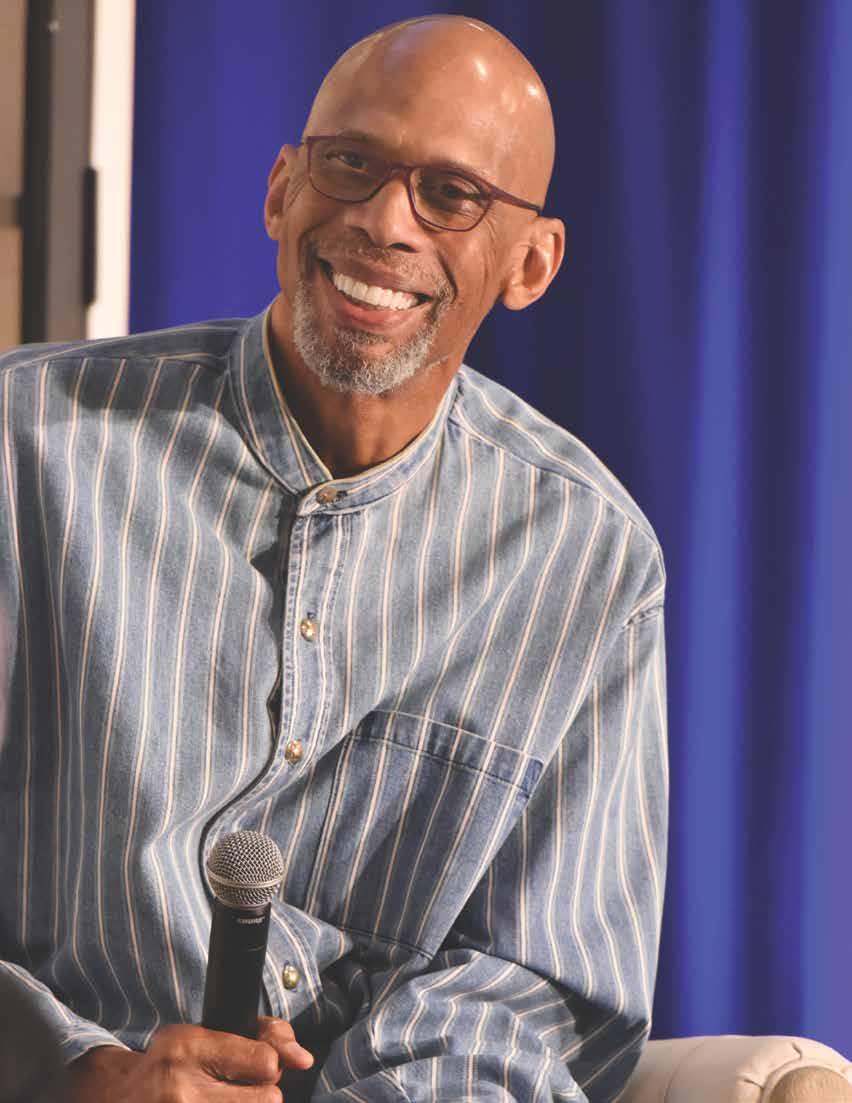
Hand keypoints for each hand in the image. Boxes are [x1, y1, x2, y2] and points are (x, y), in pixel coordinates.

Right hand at [67, 1018, 313, 1101]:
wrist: (113, 1100)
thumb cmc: (165, 1066)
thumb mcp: (199, 1036)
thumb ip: (256, 1036)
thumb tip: (304, 1058)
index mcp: (187, 1050)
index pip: (266, 1062)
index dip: (268, 1065)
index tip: (255, 1067)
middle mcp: (182, 1092)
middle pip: (268, 1100)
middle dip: (259, 1096)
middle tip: (234, 1093)